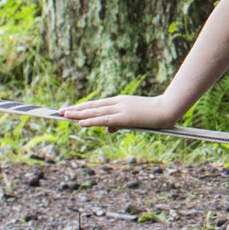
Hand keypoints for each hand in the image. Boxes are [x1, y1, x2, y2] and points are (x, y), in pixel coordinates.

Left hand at [61, 94, 184, 130]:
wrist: (168, 108)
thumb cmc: (155, 113)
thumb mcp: (135, 117)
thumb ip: (120, 122)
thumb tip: (108, 129)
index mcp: (120, 101)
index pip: (97, 104)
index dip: (83, 106)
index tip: (71, 108)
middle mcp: (117, 103)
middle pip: (92, 106)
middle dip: (75, 109)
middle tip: (60, 111)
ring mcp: (120, 109)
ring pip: (95, 112)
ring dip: (78, 114)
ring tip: (64, 115)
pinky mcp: (124, 117)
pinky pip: (103, 119)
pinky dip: (91, 121)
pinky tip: (80, 123)